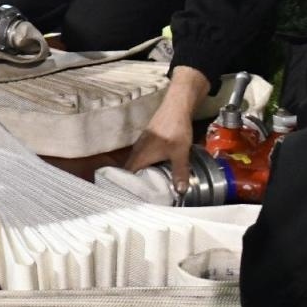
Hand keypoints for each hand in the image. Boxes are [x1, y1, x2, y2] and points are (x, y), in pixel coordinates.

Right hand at [124, 68, 209, 191]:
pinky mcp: (148, 141)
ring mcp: (141, 145)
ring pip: (136, 163)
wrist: (176, 108)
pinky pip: (142, 158)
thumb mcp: (180, 153)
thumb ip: (180, 172)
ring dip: (140, 174)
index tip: (129, 198)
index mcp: (140, 155)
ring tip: (147, 188)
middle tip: (140, 197)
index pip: (127, 174)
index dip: (126, 186)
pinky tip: (155, 171)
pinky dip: (145, 166)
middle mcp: (137, 150)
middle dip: (134, 183)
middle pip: (130, 170)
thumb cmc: (175, 130)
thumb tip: (180, 191)